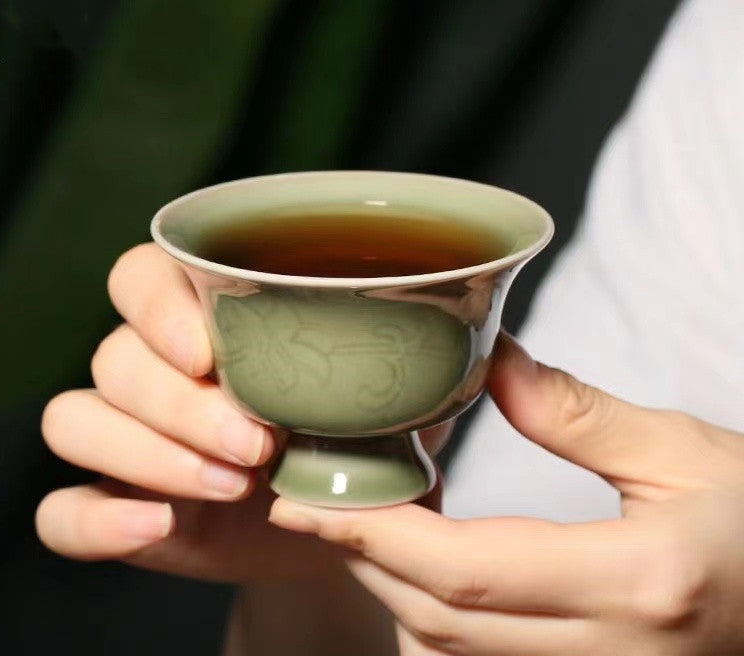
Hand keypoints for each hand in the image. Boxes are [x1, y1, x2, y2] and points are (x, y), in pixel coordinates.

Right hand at [35, 243, 450, 582]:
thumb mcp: (393, 392)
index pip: (140, 276)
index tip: (212, 348)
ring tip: (236, 482)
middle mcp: (154, 369)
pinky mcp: (118, 508)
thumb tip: (476, 307)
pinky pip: (60, 512)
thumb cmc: (361, 443)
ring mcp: (127, 440)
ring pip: (76, 420)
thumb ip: (417, 346)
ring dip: (148, 453)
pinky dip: (96, 522)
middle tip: (257, 439)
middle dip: (179, 400)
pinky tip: (157, 528)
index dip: (158, 304)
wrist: (336, 533)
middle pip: (113, 355)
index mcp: (204, 319)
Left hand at [270, 333, 743, 654]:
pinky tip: (420, 563)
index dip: (375, 533)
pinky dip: (434, 615)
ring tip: (352, 521)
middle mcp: (613, 653)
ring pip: (455, 651)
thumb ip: (577, 413)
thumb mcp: (684, 450)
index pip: (465, 569)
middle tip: (308, 501)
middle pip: (442, 618)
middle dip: (363, 560)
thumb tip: (490, 366)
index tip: (310, 498)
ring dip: (391, 587)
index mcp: (637, 582)